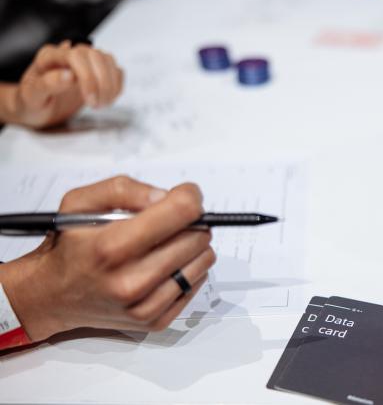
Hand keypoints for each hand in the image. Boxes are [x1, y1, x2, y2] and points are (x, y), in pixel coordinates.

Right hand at [0, 176, 215, 341]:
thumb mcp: (80, 202)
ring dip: (193, 245)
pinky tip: (166, 263)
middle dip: (191, 221)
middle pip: (197, 237)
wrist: (51, 295)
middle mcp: (130, 280)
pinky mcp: (155, 321)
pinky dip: (189, 269)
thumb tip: (164, 197)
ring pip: (203, 261)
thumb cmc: (68, 246)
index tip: (186, 194)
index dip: (189, 196)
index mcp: (112, 246)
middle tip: (172, 221)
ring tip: (167, 242)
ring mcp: (145, 305)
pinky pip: (197, 284)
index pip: (181, 212)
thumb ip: (124, 190)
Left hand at [11, 41, 123, 128]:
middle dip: (102, 83)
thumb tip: (69, 76)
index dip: (88, 76)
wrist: (35, 108)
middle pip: (96, 56)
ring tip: (101, 104)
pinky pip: (115, 71)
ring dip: (111, 85)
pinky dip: (116, 86)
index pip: (76, 56)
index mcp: (50, 56)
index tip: (89, 99)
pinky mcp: (96, 72)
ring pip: (108, 61)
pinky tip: (106, 99)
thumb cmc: (30, 102)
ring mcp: (84, 62)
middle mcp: (69, 54)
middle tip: (96, 105)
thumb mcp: (31, 96)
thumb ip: (47, 84)